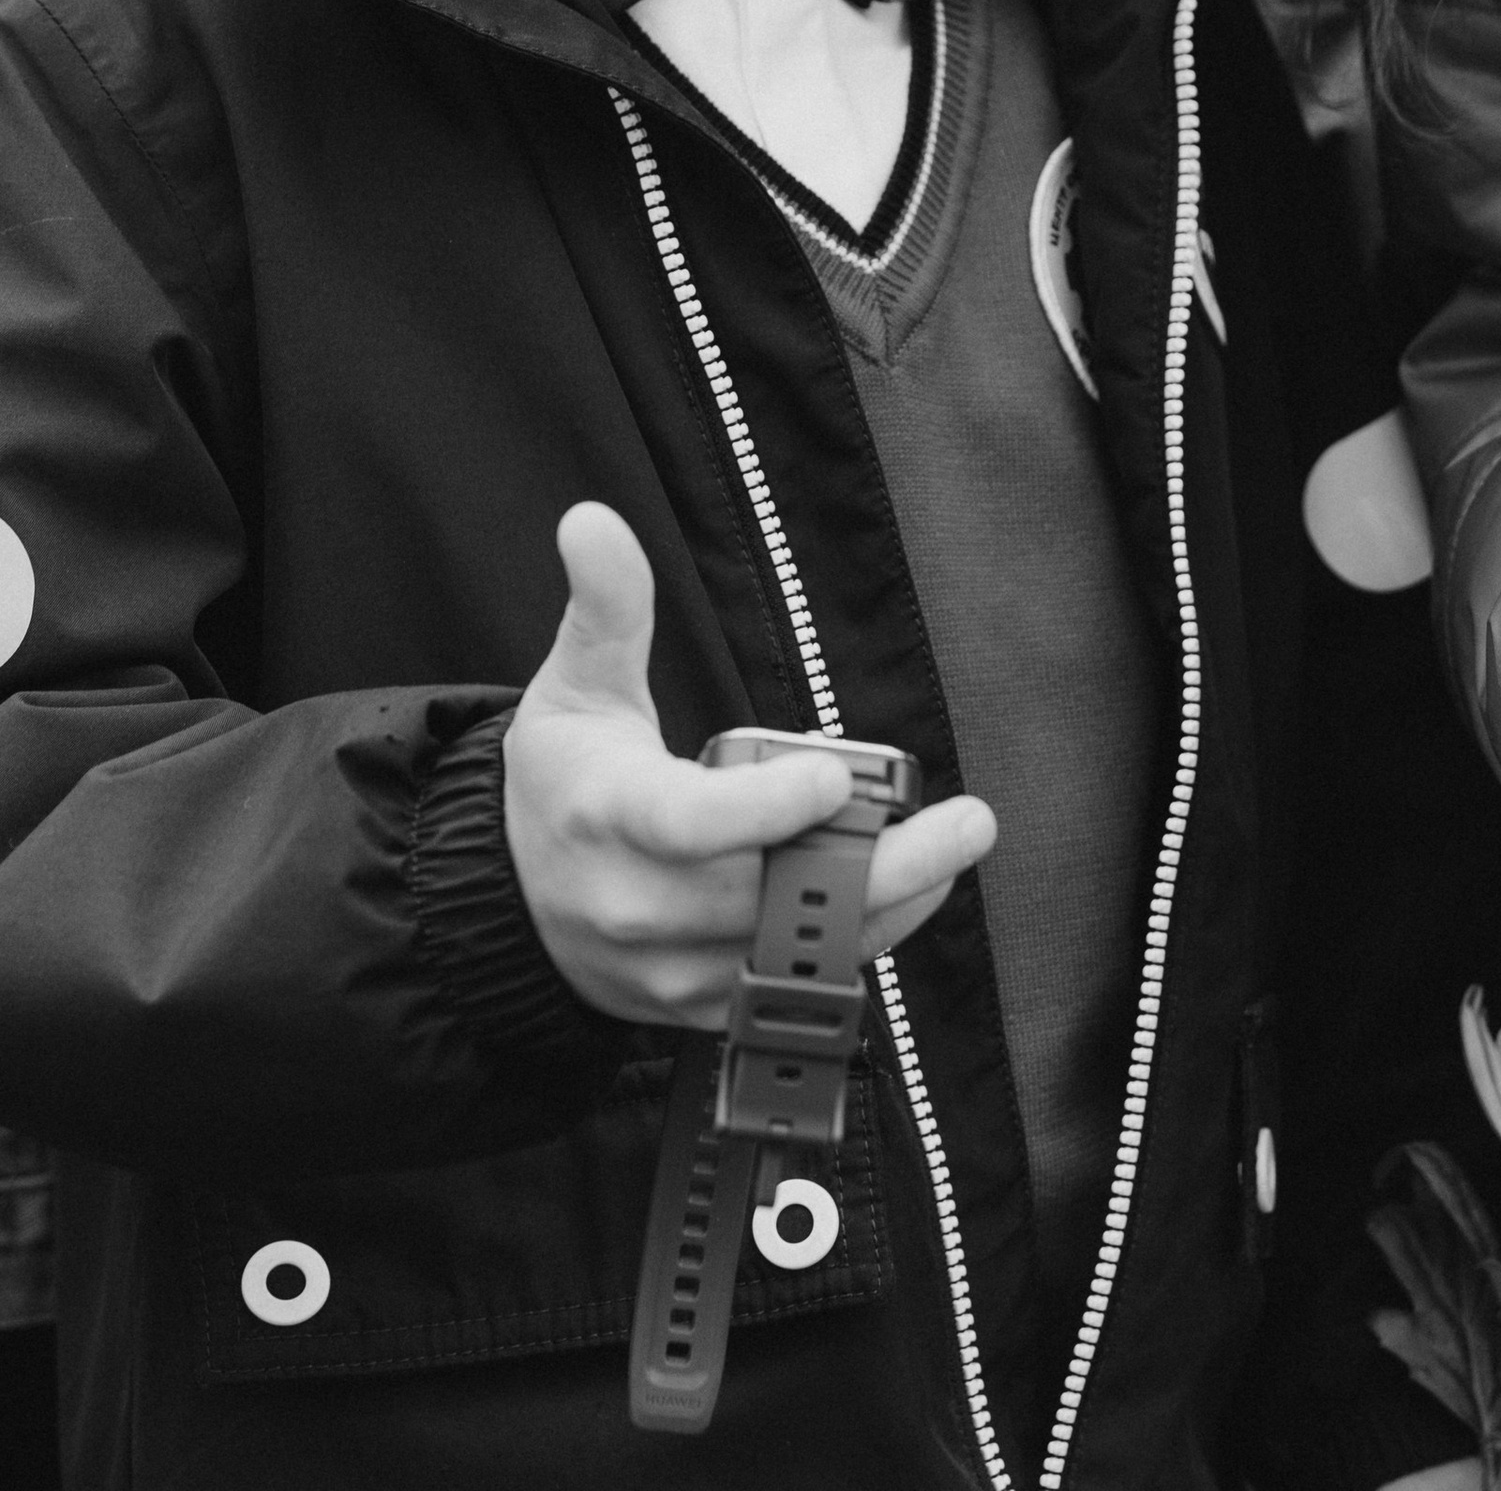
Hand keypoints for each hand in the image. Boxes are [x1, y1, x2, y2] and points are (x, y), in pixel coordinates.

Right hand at [503, 503, 993, 1027]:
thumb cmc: (563, 779)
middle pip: (763, 903)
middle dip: (874, 868)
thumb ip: (606, 605)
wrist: (511, 899)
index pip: (687, 826)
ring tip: (954, 846)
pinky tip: (913, 892)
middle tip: (965, 822)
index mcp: (607, 816)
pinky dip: (857, 946)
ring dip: (886, 908)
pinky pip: (788, 988)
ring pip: (788, 955)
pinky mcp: (695, 1005)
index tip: (832, 774)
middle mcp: (634, 905)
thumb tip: (590, 521)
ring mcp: (666, 967)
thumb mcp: (576, 683)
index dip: (762, 809)